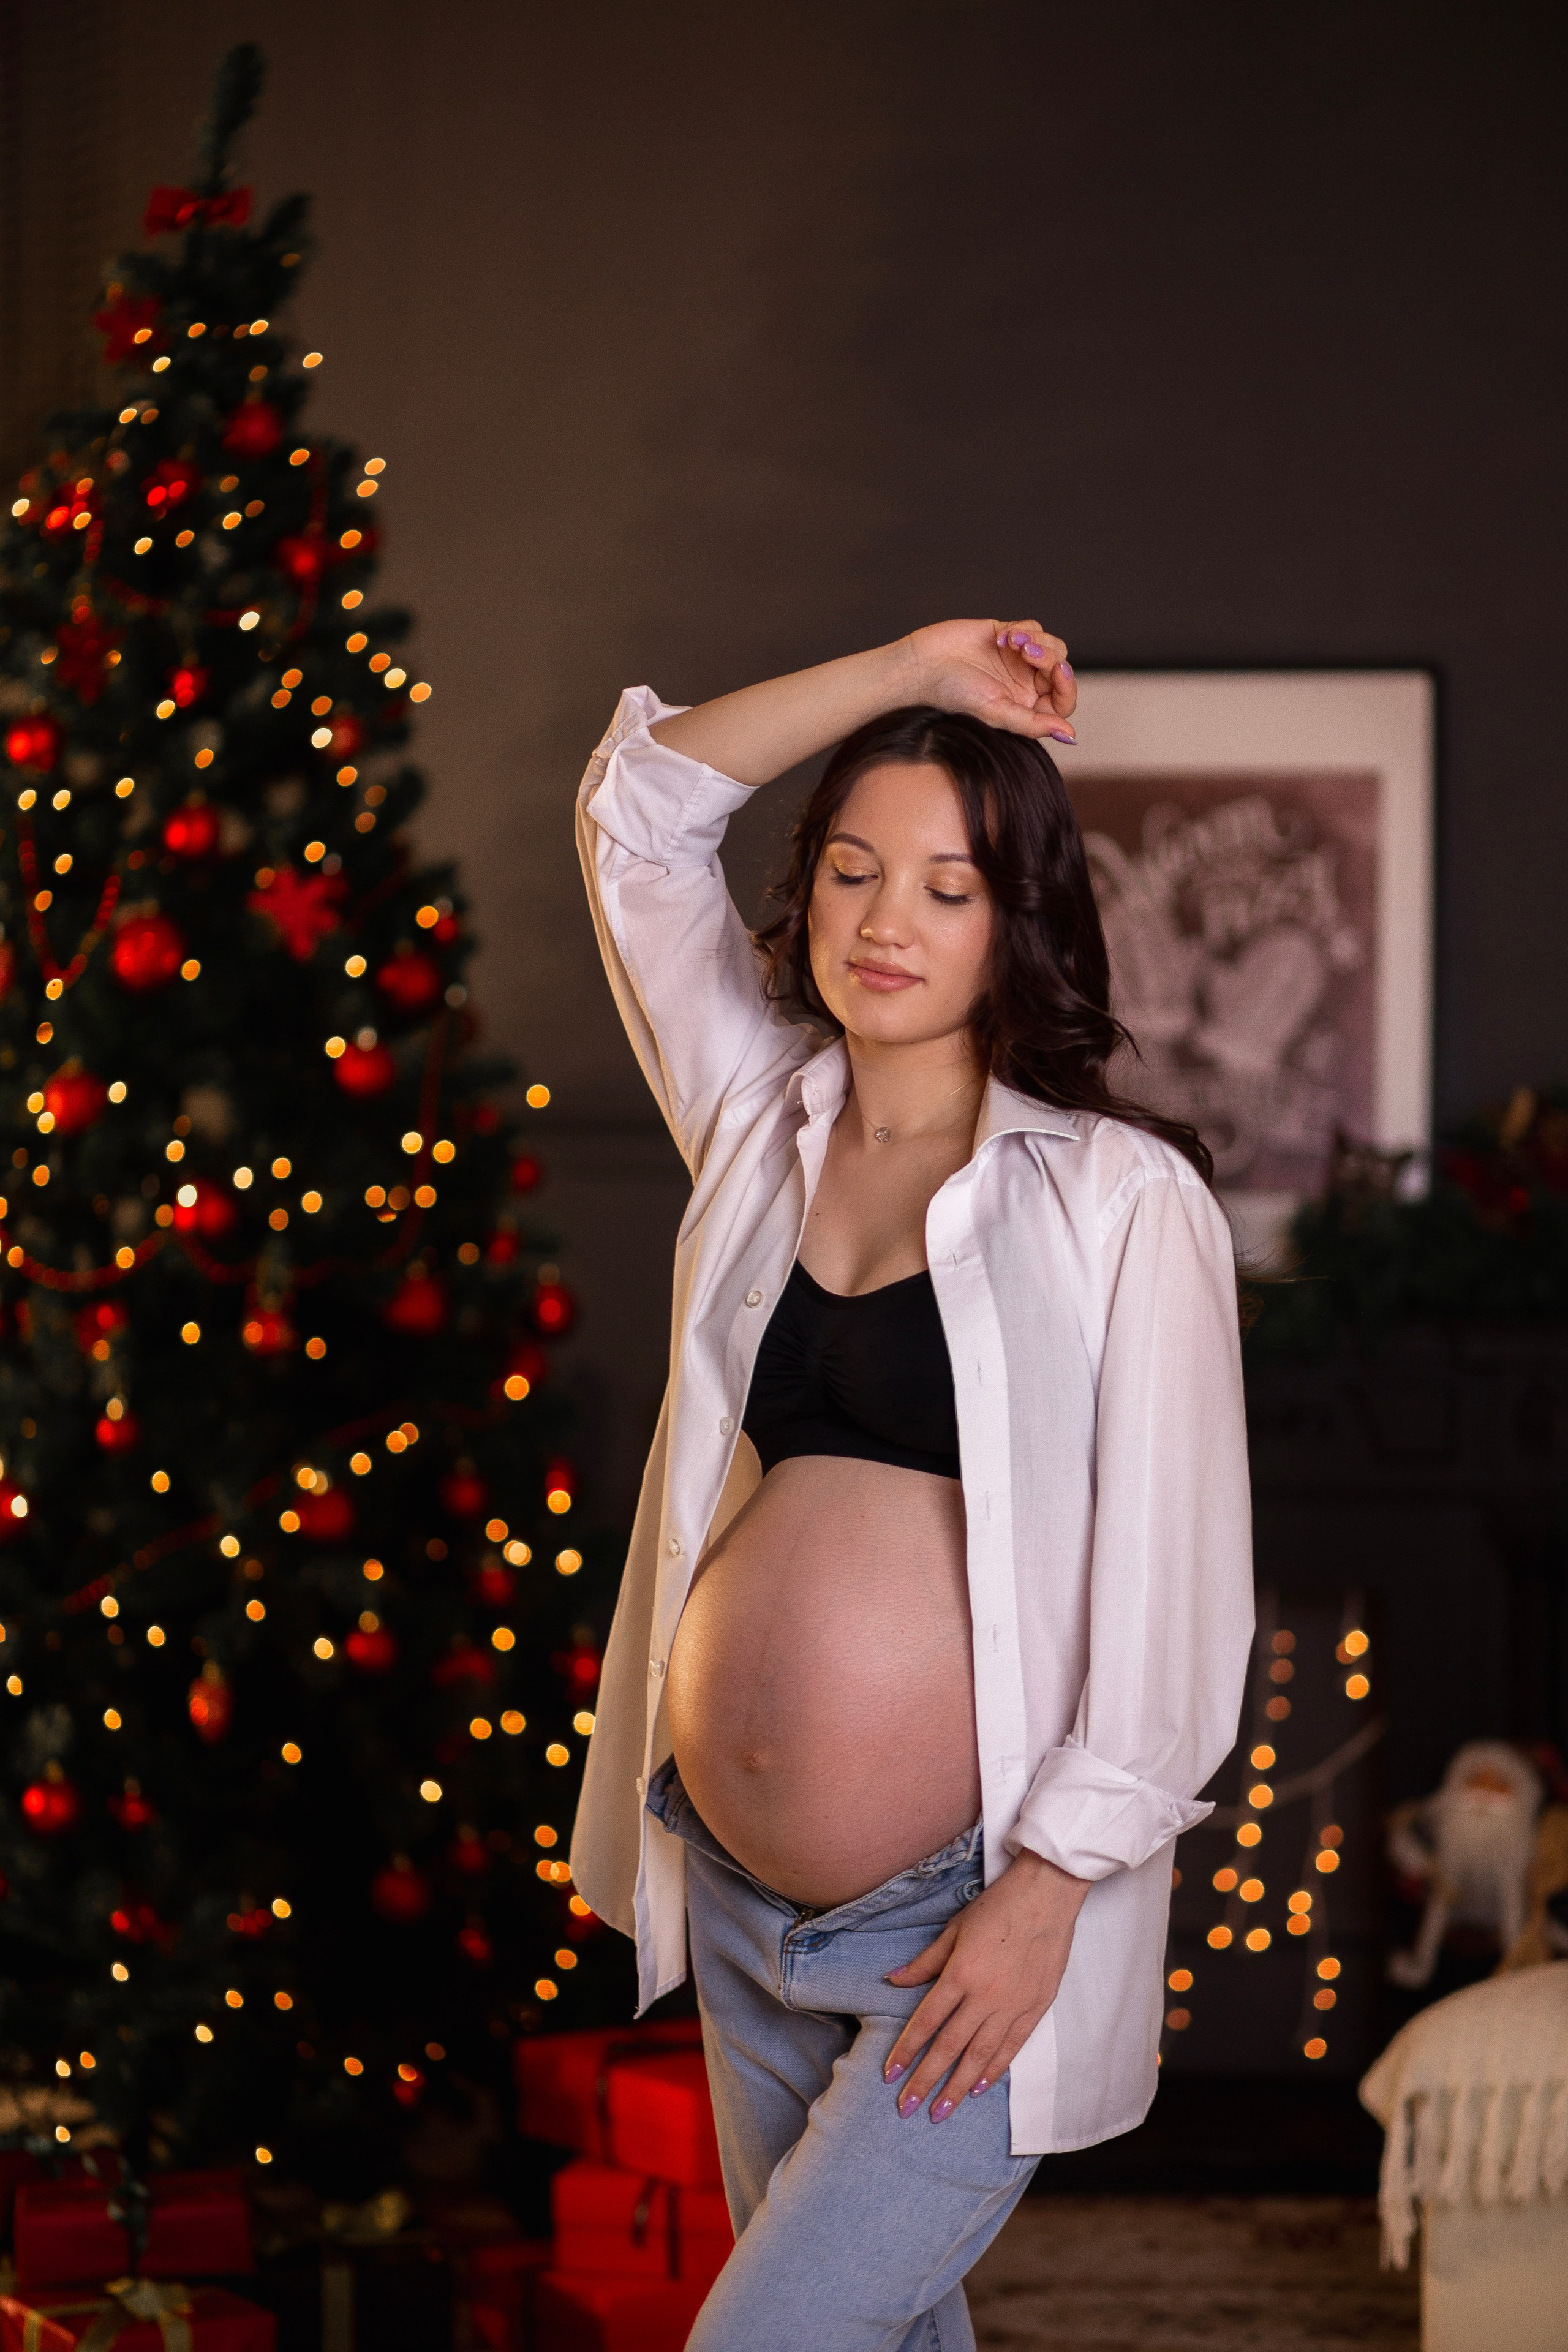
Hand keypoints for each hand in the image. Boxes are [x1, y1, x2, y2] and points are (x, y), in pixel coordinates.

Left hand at [882, 1847, 1088, 2121]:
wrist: (1047, 1894)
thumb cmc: (997, 1907)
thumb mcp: (954, 1929)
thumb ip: (925, 1962)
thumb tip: (893, 1980)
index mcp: (960, 1974)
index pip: (926, 2022)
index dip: (905, 2051)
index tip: (889, 2075)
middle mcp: (984, 1996)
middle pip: (948, 2047)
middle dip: (925, 2080)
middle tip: (906, 2108)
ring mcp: (1013, 2005)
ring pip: (979, 2056)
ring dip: (957, 2086)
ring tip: (940, 2111)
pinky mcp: (1036, 2007)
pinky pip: (1011, 2047)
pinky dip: (994, 2070)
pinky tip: (978, 2088)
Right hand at [904, 619, 1077, 744]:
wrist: (922, 666)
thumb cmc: (952, 695)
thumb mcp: (995, 712)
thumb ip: (1032, 724)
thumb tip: (1070, 736)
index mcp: (1025, 709)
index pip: (1063, 701)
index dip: (1067, 685)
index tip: (1059, 671)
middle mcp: (1024, 686)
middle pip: (1060, 669)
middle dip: (1049, 658)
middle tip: (1026, 653)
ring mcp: (1017, 661)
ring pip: (1051, 646)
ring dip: (1038, 641)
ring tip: (1013, 643)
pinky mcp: (1007, 636)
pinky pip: (1033, 628)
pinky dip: (1022, 630)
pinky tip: (1000, 638)